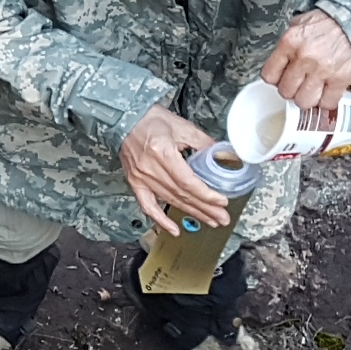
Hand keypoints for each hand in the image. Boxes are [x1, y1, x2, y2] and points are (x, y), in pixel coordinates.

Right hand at [119, 104, 227, 235]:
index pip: (188, 182)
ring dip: (192, 213)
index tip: (221, 201)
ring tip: (210, 221)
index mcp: (162, 153)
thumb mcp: (182, 127)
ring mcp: (141, 178)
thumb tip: (224, 156)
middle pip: (182, 195)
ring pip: (170, 202)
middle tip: (222, 218)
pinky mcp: (135, 183)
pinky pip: (148, 206)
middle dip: (205, 208)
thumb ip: (204, 143)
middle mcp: (150, 169)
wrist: (125, 120)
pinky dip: (161, 220)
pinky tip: (174, 230)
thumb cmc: (151, 120)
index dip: (206, 194)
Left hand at [261, 8, 350, 110]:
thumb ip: (286, 46)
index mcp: (290, 43)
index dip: (276, 79)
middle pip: (286, 91)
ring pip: (304, 101)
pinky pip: (328, 102)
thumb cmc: (327, 22)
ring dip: (308, 98)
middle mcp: (304, 58)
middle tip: (299, 84)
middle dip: (291, 90)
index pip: (269, 75)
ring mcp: (323, 70)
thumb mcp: (299, 24)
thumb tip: (279, 65)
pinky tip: (327, 93)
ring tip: (312, 90)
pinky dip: (326, 101)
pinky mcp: (341, 79)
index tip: (282, 78)